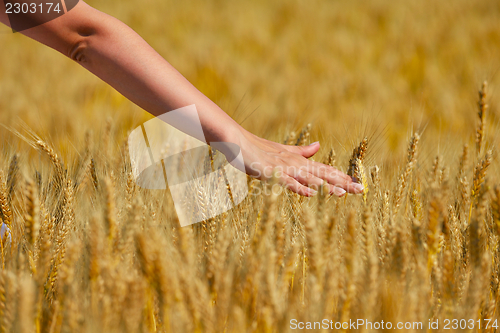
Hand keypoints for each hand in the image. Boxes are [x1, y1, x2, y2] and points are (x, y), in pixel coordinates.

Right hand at [232, 129, 364, 196]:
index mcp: (299, 160)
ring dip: (325, 186)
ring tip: (342, 193)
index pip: (324, 170)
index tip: (358, 184)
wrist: (236, 141)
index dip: (342, 177)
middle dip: (342, 182)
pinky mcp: (271, 172)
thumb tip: (319, 146)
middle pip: (322, 174)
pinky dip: (299, 188)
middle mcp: (295, 163)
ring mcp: (283, 168)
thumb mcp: (283, 151)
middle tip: (361, 190)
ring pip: (308, 178)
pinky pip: (287, 182)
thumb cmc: (258, 148)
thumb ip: (302, 151)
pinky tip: (310, 194)